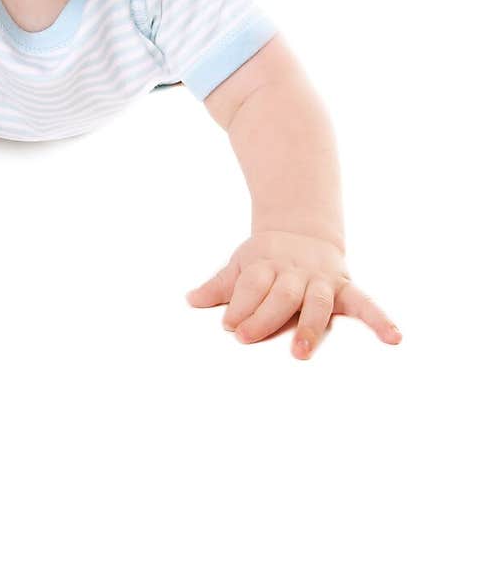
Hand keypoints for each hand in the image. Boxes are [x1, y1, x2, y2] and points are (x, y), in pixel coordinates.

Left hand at [187, 230, 400, 359]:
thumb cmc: (266, 257)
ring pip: (316, 302)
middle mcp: (295, 271)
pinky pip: (366, 303)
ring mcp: (321, 278)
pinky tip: (394, 338)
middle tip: (245, 338)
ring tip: (300, 354)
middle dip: (264, 316)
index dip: (240, 304)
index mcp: (265, 263)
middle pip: (280, 293)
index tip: (227, 326)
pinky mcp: (344, 287)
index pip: (252, 284)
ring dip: (309, 327)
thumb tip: (190, 301)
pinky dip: (380, 319)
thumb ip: (219, 286)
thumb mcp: (240, 264)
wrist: (302, 229)